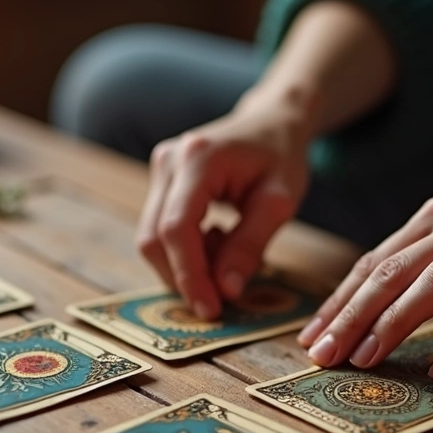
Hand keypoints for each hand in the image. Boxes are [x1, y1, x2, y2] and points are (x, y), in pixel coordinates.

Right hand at [137, 88, 315, 318]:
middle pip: (154, 237)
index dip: (189, 275)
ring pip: (151, 237)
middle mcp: (169, 160)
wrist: (272, 122)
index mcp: (198, 159)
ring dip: (184, 266)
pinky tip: (218, 242)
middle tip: (219, 301)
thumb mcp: (279, 203)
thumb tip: (225, 291)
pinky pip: (160, 228)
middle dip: (183, 278)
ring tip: (226, 259)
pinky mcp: (160, 181)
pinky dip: (185, 251)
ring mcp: (159, 168)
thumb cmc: (281, 157)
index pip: (176, 228)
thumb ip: (250, 246)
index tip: (210, 310)